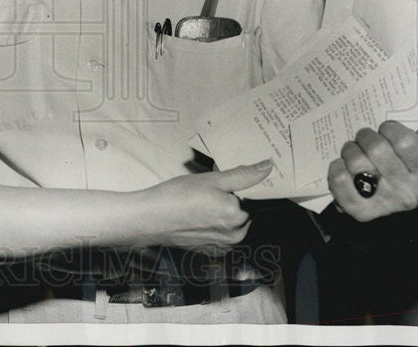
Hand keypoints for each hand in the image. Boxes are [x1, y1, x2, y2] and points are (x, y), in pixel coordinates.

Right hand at [145, 161, 272, 253]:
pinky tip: (196, 217)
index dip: (234, 189)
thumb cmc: (177, 196)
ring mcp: (222, 246)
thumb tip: (267, 166)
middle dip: (227, 201)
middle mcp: (234, 235)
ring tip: (198, 205)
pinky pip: (220, 236)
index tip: (218, 187)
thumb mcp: (211, 179)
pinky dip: (212, 227)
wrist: (150, 219)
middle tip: (205, 193)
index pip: (249, 199)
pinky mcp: (210, 252)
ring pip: (230, 224)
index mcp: (238, 216)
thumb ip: (242, 175)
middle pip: (240, 212)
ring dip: (220, 214)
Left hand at [328, 117, 417, 221]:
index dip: (391, 129)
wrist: (379, 199)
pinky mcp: (359, 211)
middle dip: (366, 136)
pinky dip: (337, 167)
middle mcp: (409, 194)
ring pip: (355, 161)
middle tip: (367, 139)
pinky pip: (338, 178)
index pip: (406, 141)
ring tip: (356, 154)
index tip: (388, 130)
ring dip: (350, 150)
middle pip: (377, 148)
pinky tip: (346, 168)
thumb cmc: (400, 166)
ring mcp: (383, 204)